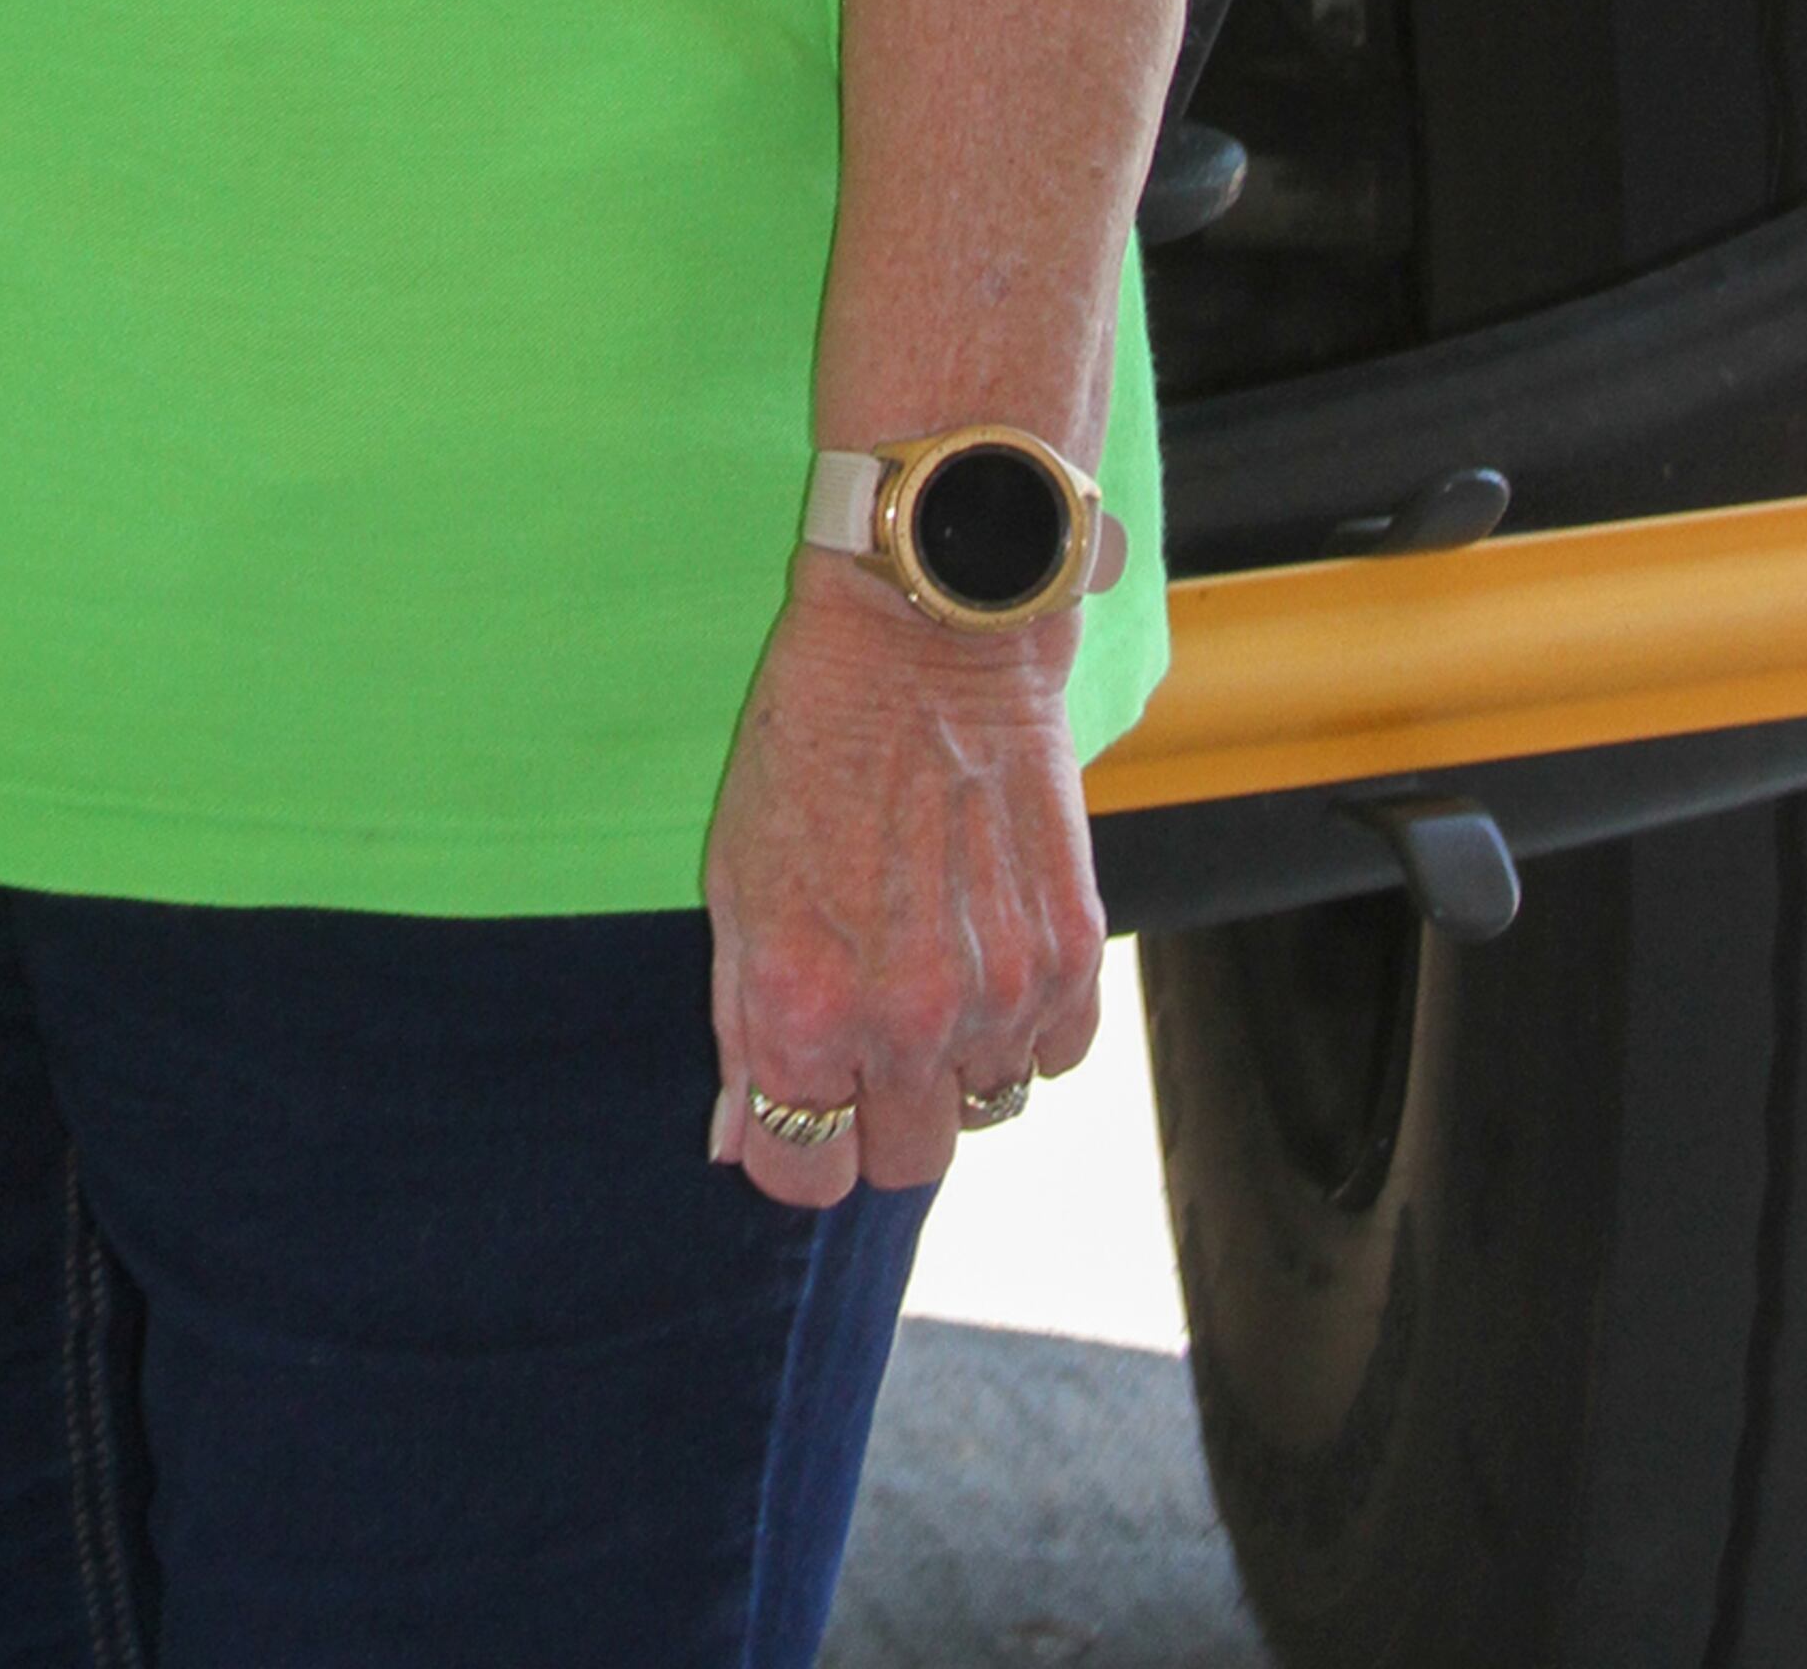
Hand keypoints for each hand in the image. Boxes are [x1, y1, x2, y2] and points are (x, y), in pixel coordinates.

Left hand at [700, 558, 1105, 1209]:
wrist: (927, 632)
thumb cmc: (809, 740)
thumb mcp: (733, 875)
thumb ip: (741, 1022)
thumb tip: (744, 1139)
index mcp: (804, 1008)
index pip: (806, 1173)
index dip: (799, 1146)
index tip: (804, 1103)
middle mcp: (906, 1022)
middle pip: (906, 1165)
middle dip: (880, 1117)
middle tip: (869, 1037)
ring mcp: (1000, 995)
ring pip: (985, 1113)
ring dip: (957, 1069)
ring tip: (932, 972)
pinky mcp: (1073, 954)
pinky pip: (1055, 1055)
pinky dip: (1026, 1028)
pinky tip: (992, 951)